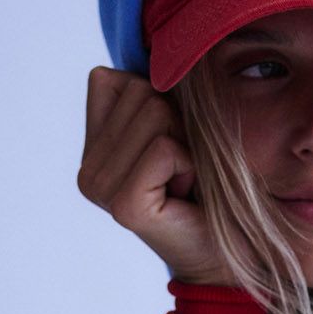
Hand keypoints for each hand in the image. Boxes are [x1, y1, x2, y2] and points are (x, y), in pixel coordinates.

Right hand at [76, 66, 235, 284]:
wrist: (226, 258)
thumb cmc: (206, 192)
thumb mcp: (173, 130)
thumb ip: (148, 94)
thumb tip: (154, 55)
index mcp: (91, 149)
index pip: (111, 78)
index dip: (157, 104)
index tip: (169, 152)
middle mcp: (87, 170)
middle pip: (138, 91)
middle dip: (176, 124)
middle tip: (181, 172)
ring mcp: (101, 189)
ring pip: (154, 113)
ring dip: (186, 144)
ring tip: (184, 183)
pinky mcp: (125, 206)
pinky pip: (166, 147)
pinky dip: (190, 164)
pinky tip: (187, 195)